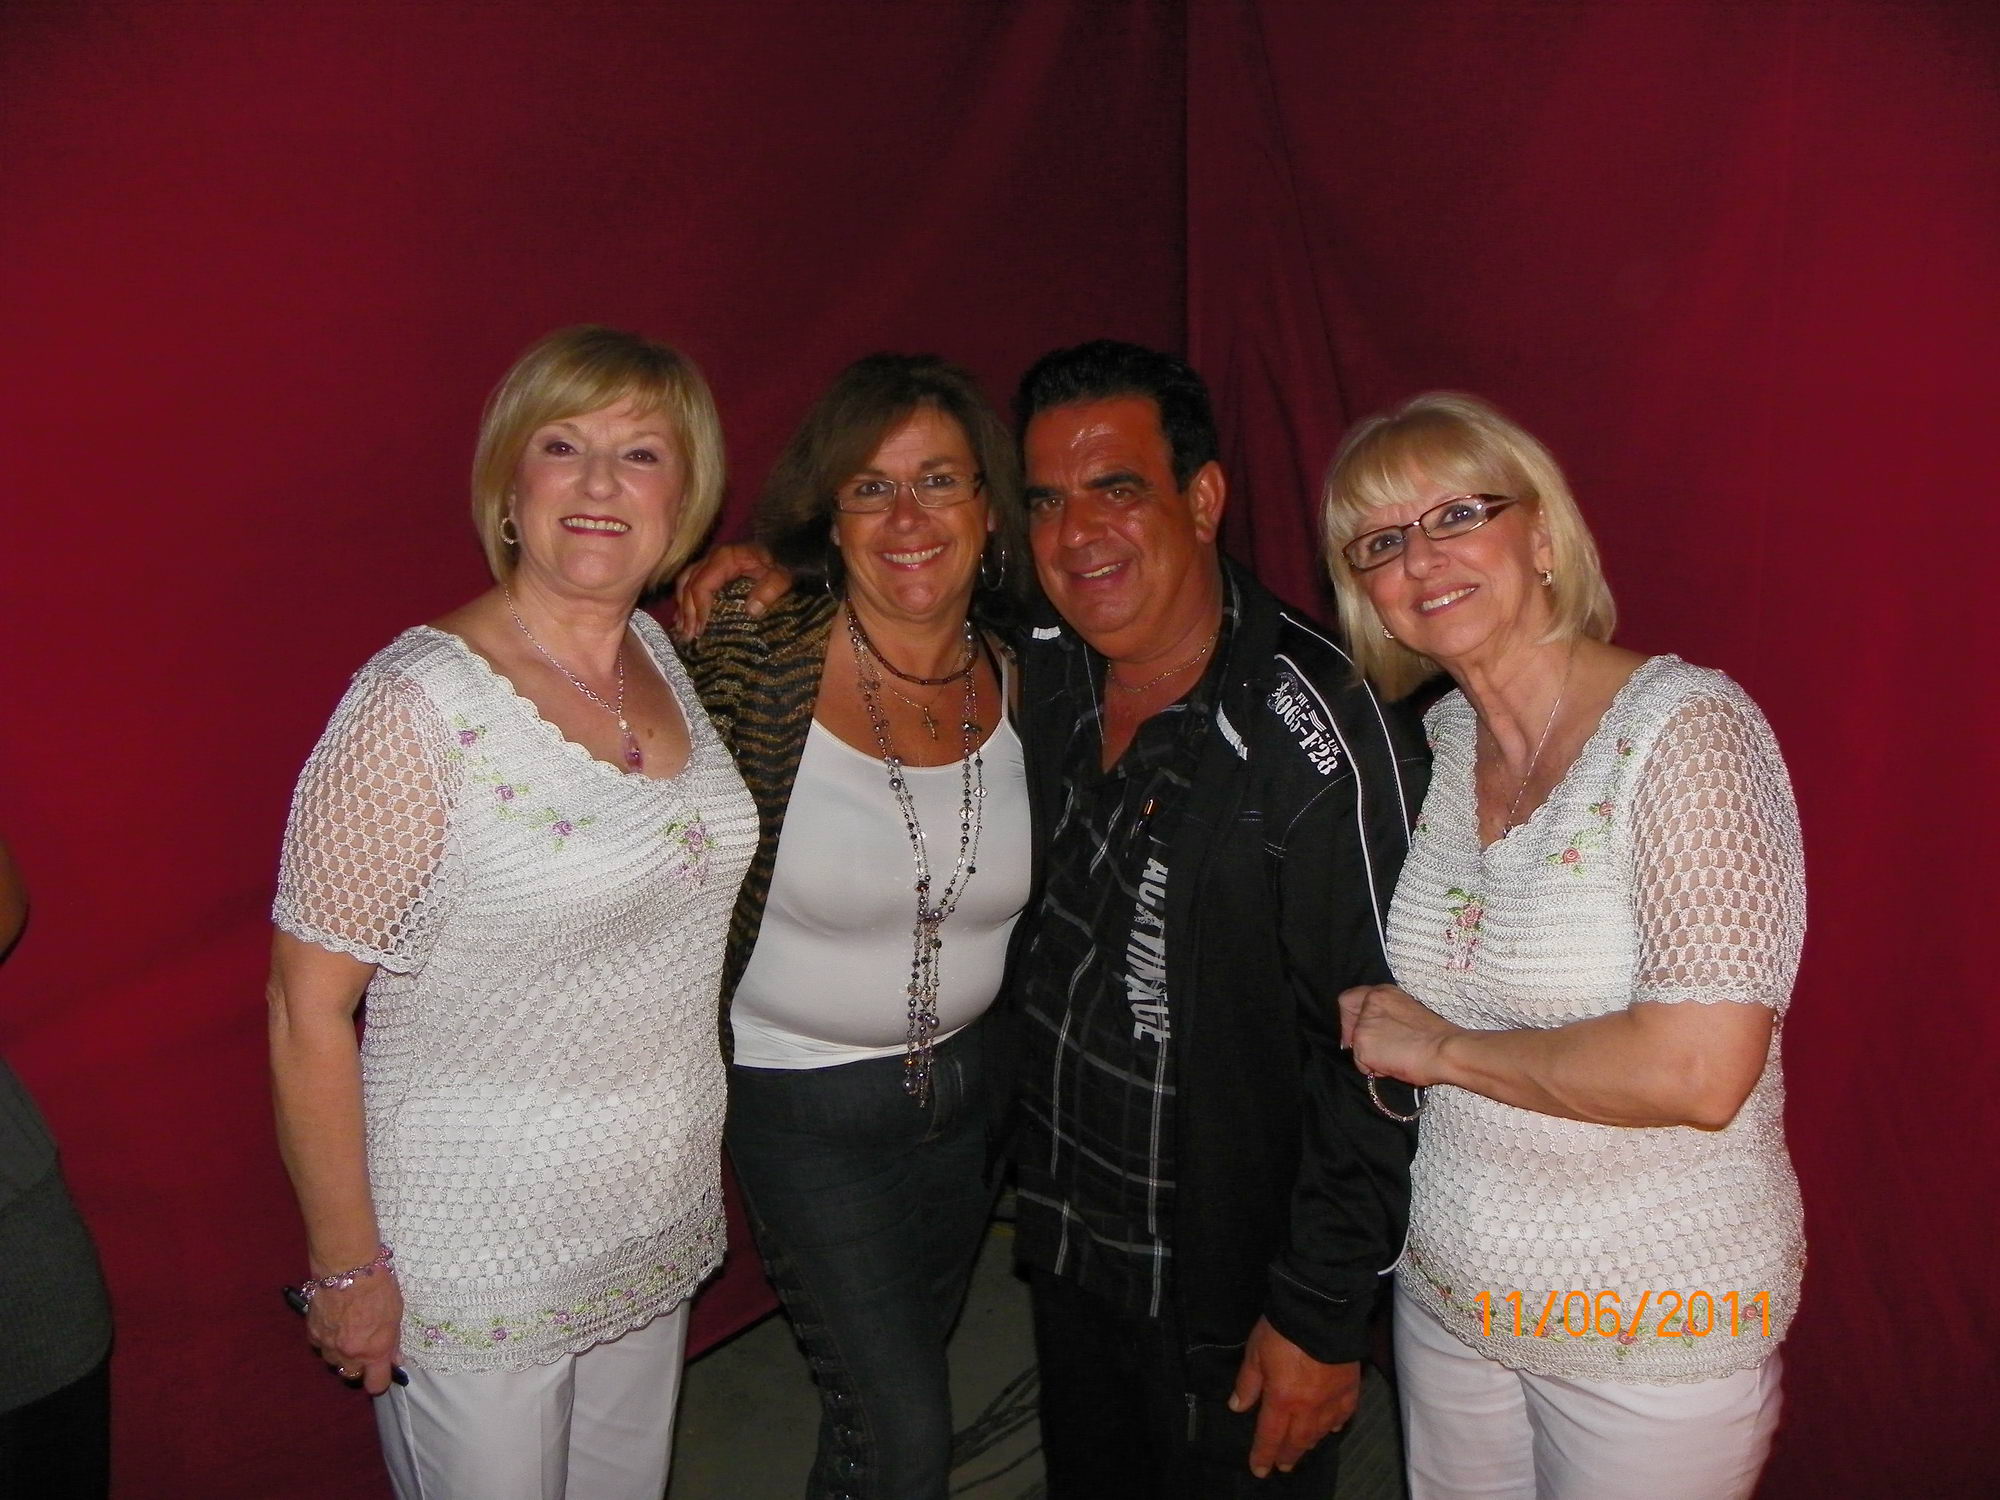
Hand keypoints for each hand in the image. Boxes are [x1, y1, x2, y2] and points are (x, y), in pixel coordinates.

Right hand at [305, 1272, 404, 1395]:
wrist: (347, 1266)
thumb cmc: (379, 1286)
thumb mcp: (396, 1313)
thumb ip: (393, 1341)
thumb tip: (394, 1359)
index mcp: (374, 1351)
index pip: (376, 1385)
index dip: (379, 1381)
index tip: (381, 1372)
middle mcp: (349, 1354)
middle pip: (351, 1376)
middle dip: (358, 1365)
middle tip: (364, 1346)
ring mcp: (328, 1345)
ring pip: (333, 1362)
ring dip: (341, 1353)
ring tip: (348, 1331)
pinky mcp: (312, 1333)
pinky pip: (320, 1346)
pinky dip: (327, 1340)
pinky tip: (334, 1323)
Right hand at [671, 542, 788, 640]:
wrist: (785, 549)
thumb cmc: (782, 563)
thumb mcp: (781, 576)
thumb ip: (769, 590)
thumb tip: (751, 610)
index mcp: (725, 558)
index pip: (702, 584)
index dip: (699, 608)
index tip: (701, 630)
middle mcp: (712, 558)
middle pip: (689, 584)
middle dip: (687, 612)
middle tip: (689, 636)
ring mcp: (710, 562)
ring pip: (685, 583)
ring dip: (683, 607)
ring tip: (683, 631)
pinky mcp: (712, 568)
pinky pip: (691, 582)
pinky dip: (686, 601)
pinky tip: (684, 618)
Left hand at [1228, 1318, 1358, 1476]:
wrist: (1321, 1311)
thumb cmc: (1283, 1330)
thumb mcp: (1255, 1353)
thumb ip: (1248, 1383)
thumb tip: (1238, 1406)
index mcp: (1282, 1400)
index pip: (1270, 1436)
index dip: (1263, 1455)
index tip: (1259, 1469)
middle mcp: (1308, 1407)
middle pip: (1297, 1440)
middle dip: (1287, 1455)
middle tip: (1282, 1466)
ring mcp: (1331, 1399)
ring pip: (1320, 1432)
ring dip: (1308, 1443)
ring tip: (1301, 1449)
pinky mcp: (1349, 1388)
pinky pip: (1343, 1415)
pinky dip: (1335, 1425)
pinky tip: (1331, 1429)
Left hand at [1339, 982, 1456, 1086]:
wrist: (1445, 1049)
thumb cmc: (1436, 1036)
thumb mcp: (1408, 1012)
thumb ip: (1387, 1016)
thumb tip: (1379, 1033)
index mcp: (1382, 992)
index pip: (1349, 999)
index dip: (1349, 1018)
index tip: (1357, 1030)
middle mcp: (1368, 1004)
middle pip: (1348, 1025)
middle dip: (1357, 1040)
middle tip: (1375, 1052)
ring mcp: (1363, 1025)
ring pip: (1356, 1047)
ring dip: (1372, 1057)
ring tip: (1396, 1059)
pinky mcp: (1362, 1045)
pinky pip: (1362, 1065)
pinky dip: (1375, 1070)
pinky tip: (1395, 1066)